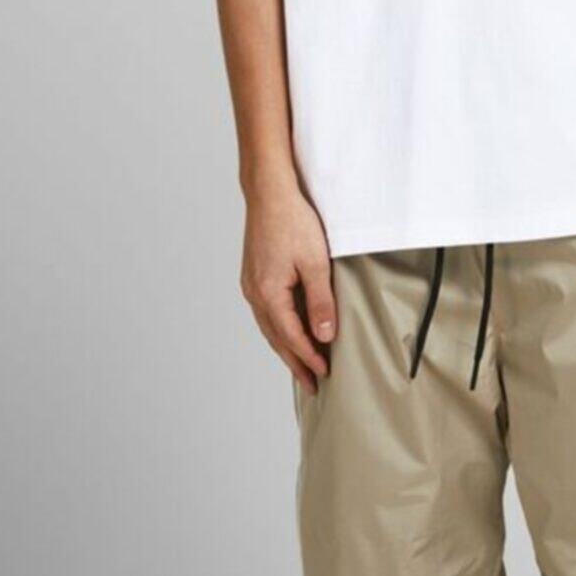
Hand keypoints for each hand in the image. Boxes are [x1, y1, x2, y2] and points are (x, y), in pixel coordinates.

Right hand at [241, 182, 336, 395]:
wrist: (269, 192)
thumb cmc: (292, 221)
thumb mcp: (316, 263)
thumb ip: (321, 302)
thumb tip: (324, 337)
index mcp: (269, 294)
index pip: (291, 337)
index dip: (308, 358)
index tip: (323, 374)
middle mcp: (254, 293)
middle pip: (276, 338)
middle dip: (294, 361)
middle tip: (311, 383)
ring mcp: (251, 284)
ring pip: (270, 326)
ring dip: (286, 346)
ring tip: (302, 363)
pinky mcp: (254, 274)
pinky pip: (267, 311)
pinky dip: (279, 327)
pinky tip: (289, 329)